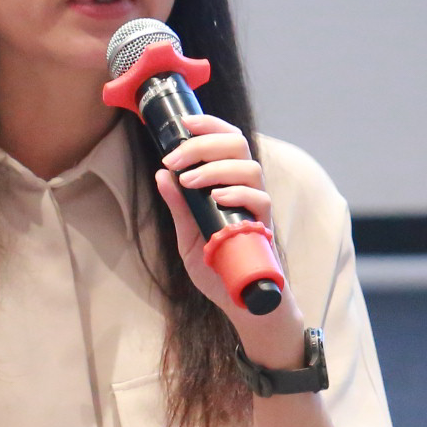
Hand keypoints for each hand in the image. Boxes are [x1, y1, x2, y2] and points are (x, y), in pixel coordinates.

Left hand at [154, 115, 291, 335]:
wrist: (240, 303)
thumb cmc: (217, 268)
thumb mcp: (187, 236)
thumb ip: (178, 207)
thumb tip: (161, 175)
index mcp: (229, 184)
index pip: (226, 142)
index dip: (209, 126)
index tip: (184, 124)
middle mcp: (246, 190)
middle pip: (238, 145)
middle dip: (204, 144)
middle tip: (176, 158)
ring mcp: (257, 208)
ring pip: (249, 168)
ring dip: (216, 168)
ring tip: (190, 181)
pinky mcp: (265, 227)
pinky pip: (260, 199)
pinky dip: (237, 193)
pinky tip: (215, 197)